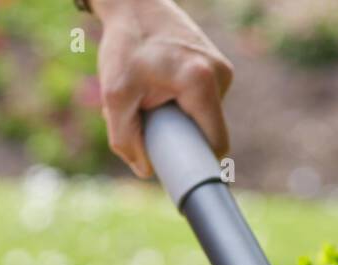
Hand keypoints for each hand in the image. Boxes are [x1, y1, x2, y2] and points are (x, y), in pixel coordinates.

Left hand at [94, 0, 233, 176]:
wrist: (135, 2)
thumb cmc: (125, 45)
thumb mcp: (114, 95)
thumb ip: (125, 139)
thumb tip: (145, 170)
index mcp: (201, 82)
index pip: (216, 143)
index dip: (199, 163)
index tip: (181, 174)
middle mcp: (220, 75)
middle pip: (209, 132)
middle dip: (182, 138)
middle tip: (152, 125)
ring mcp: (222, 70)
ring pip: (205, 117)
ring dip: (180, 119)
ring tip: (152, 98)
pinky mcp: (218, 67)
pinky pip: (204, 102)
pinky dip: (183, 105)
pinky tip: (162, 88)